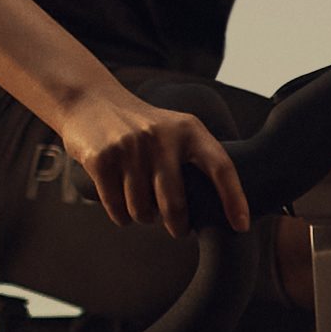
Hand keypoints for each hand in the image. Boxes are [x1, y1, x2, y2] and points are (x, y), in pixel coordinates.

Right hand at [61, 89, 250, 234]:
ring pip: (142, 211)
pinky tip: (120, 203)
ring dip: (143, 217)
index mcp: (188, 130)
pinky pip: (117, 209)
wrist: (89, 101)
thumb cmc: (139, 126)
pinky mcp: (102, 159)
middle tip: (178, 229)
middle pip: (175, 204)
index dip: (234, 199)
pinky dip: (120, 216)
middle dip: (177, 226)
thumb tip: (213, 208)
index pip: (221, 167)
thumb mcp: (173, 130)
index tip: (241, 226)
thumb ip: (192, 158)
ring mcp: (130, 147)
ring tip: (140, 204)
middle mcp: (161, 137)